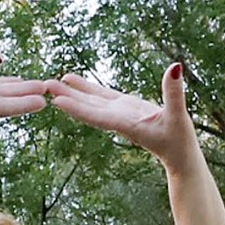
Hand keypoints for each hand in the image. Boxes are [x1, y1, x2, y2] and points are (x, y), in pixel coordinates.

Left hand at [48, 64, 198, 163]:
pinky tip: (76, 83)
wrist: (180, 157)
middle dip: (67, 97)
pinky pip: (102, 98)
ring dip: (74, 92)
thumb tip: (175, 67)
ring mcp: (120, 114)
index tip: (56, 101)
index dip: (77, 108)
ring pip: (92, 101)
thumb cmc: (180, 141)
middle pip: (88, 107)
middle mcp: (118, 119)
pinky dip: (88, 90)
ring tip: (54, 81)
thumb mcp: (178, 116)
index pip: (97, 115)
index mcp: (126, 124)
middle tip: (45, 85)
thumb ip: (174, 94)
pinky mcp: (126, 109)